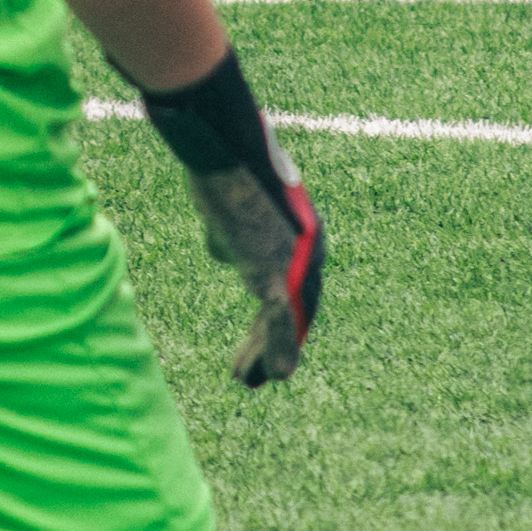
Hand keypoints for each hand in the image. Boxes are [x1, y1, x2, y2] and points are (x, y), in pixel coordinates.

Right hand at [187, 158, 325, 387]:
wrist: (224, 151)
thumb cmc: (224, 166)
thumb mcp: (228, 207)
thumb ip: (231, 232)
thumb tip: (223, 250)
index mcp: (301, 233)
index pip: (293, 285)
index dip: (276, 318)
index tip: (258, 341)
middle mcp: (308, 250)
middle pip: (294, 307)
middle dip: (272, 341)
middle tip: (254, 371)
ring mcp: (294, 263)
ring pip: (287, 321)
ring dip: (265, 354)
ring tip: (247, 379)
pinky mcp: (276, 273)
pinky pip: (280, 322)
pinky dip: (277, 351)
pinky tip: (277, 376)